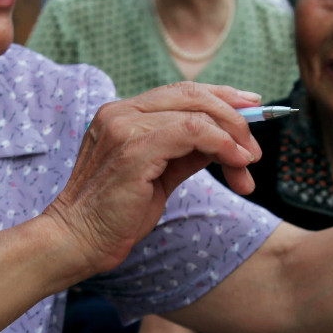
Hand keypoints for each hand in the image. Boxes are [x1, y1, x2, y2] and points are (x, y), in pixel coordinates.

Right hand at [40, 82, 261, 274]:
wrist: (78, 240)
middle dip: (234, 116)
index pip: (180, 91)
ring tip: (247, 165)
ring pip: (196, 112)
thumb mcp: (159, 175)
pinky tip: (234, 163)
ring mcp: (124, 126)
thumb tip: (225, 141)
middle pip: (192, 93)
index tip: (252, 108)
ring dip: (232, 136)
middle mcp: (120, 111)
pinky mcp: (134, 148)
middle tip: (255, 148)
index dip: (221, 96)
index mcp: (122, 113)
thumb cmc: (116, 214)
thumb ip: (186, 152)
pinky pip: (192, 132)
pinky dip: (221, 144)